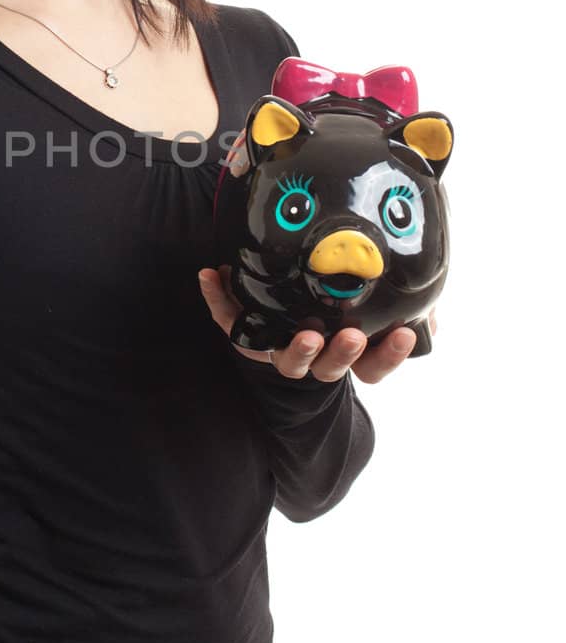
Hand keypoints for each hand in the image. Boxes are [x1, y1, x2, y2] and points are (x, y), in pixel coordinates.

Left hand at [197, 265, 437, 385]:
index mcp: (350, 350)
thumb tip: (432, 318)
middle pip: (329, 367)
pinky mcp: (247, 332)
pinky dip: (217, 299)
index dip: (388, 355)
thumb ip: (409, 305)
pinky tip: (210, 275)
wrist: (289, 298)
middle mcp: (315, 354)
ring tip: (304, 333)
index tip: (403, 334)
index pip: (373, 366)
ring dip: (296, 348)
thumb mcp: (380, 301)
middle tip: (349, 335)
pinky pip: (230, 319)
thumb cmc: (343, 299)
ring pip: (287, 358)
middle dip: (341, 354)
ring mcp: (280, 346)